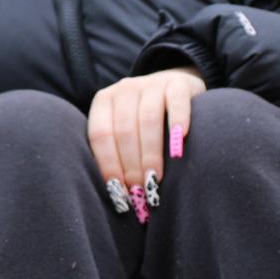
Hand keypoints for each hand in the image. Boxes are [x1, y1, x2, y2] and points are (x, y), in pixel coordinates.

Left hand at [86, 67, 205, 200]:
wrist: (174, 84)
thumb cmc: (143, 118)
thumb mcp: (124, 127)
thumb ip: (116, 150)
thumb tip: (117, 194)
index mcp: (104, 101)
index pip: (101, 135)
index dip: (108, 164)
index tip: (119, 191)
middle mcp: (124, 89)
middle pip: (123, 130)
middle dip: (131, 165)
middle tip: (140, 191)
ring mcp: (151, 83)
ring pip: (147, 120)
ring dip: (150, 153)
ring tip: (155, 179)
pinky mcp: (178, 84)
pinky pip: (176, 103)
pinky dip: (178, 123)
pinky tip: (179, 147)